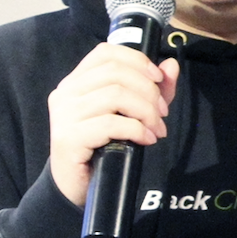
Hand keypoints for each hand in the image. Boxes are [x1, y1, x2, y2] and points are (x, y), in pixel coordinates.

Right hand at [46, 44, 178, 204]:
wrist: (77, 184)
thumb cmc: (103, 146)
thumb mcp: (131, 114)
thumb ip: (153, 89)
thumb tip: (171, 65)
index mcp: (77, 80)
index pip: (105, 52)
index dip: (137, 60)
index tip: (158, 79)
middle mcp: (66, 92)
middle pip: (115, 73)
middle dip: (148, 91)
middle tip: (162, 113)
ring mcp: (65, 114)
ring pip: (115, 95)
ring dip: (146, 111)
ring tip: (157, 129)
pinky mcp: (69, 136)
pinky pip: (111, 123)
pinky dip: (137, 129)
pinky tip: (147, 139)